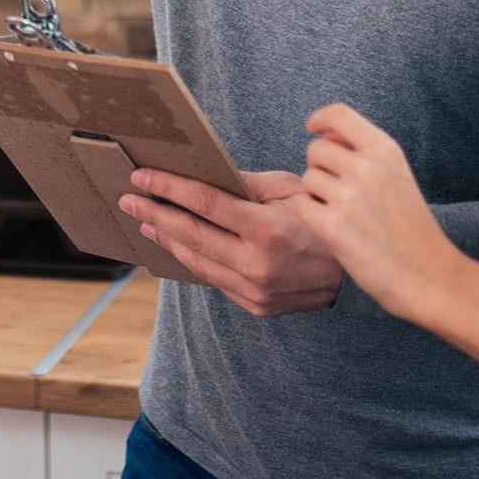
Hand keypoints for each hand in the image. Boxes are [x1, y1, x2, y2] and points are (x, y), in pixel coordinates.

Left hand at [118, 168, 343, 316]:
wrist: (351, 276)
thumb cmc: (321, 220)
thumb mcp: (292, 190)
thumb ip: (248, 182)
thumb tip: (206, 172)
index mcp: (268, 229)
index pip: (205, 204)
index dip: (169, 188)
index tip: (142, 176)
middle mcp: (257, 264)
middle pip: (191, 234)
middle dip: (154, 214)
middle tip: (128, 199)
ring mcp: (254, 290)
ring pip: (196, 261)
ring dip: (166, 239)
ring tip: (145, 221)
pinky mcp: (254, 305)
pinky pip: (214, 278)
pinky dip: (192, 259)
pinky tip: (176, 244)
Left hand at [295, 103, 460, 324]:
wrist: (431, 276)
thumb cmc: (412, 228)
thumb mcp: (398, 176)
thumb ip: (363, 152)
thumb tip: (323, 134)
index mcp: (385, 150)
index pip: (338, 114)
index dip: (320, 119)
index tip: (313, 129)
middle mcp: (366, 167)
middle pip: (316, 150)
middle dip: (320, 168)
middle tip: (339, 192)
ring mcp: (349, 196)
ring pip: (307, 179)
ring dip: (317, 194)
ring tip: (344, 214)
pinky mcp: (333, 226)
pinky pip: (301, 205)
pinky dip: (310, 215)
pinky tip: (333, 227)